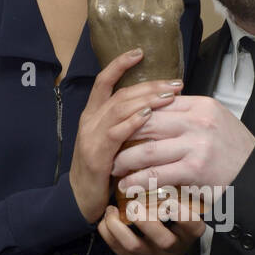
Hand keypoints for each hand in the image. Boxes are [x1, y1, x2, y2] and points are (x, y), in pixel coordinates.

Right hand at [69, 52, 182, 222]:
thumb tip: (153, 108)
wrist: (79, 201)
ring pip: (118, 109)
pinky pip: (115, 133)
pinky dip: (132, 122)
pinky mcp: (96, 155)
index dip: (120, 64)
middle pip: (120, 94)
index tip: (140, 52)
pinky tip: (149, 116)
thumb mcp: (113, 143)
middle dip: (149, 85)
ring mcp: (90, 137)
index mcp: (93, 115)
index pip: (104, 81)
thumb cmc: (102, 172)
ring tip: (169, 95)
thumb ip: (126, 125)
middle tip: (175, 82)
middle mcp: (90, 121)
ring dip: (146, 100)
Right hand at [87, 0, 183, 87]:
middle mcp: (116, 6)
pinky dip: (173, 10)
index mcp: (97, 9)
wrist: (142, 92)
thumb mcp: (103, 33)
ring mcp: (141, 10)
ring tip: (151, 23)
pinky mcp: (164, 16)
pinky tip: (165, 27)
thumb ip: (108, 1)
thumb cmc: (124, 64)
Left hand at [97, 201, 204, 254]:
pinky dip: (107, 232)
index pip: (192, 225)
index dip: (182, 215)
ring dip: (118, 226)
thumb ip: (176, 195)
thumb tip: (158, 163)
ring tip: (112, 210)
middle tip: (133, 203)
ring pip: (134, 245)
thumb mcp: (182, 213)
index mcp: (189, 232)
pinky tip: (107, 219)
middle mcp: (174, 247)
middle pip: (163, 239)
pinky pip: (117, 248)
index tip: (170, 201)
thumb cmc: (172, 226)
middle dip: (145, 220)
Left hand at [110, 96, 254, 194]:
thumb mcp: (215, 121)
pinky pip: (157, 174)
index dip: (133, 114)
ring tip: (112, 167)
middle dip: (123, 136)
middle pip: (147, 123)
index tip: (118, 124)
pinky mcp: (195, 170)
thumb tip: (156, 107)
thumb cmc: (234, 151)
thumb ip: (188, 114)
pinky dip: (137, 180)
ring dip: (124, 160)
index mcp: (201, 105)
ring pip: (147, 150)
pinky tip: (126, 186)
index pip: (157, 103)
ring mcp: (196, 145)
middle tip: (108, 146)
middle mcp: (198, 121)